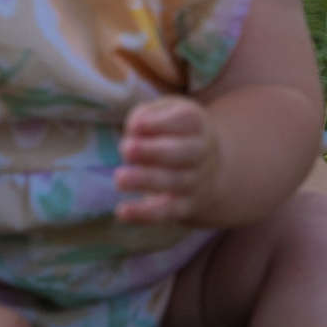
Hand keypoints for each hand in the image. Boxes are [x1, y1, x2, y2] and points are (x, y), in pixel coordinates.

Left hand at [113, 95, 220, 225]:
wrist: (207, 168)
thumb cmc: (173, 132)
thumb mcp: (164, 112)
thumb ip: (147, 116)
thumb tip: (135, 129)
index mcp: (197, 124)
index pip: (186, 121)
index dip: (161, 123)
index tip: (134, 126)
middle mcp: (202, 152)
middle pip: (184, 152)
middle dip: (155, 152)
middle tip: (126, 150)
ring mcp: (196, 181)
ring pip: (175, 182)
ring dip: (146, 181)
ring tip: (120, 179)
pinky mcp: (185, 206)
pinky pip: (167, 212)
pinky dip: (145, 214)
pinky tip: (122, 212)